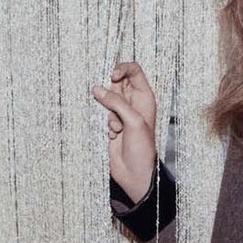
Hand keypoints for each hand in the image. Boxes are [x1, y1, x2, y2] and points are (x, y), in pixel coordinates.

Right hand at [91, 60, 158, 203]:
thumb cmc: (142, 148)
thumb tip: (97, 89)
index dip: (122, 69)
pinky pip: (103, 114)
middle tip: (112, 108)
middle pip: (118, 83)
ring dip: (109, 112)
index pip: (134, 71)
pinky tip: (114, 136)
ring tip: (117, 128)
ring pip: (107, 99)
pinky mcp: (112, 124)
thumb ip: (116, 102)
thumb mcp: (133, 121)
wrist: (135, 172)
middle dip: (111, 94)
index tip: (111, 77)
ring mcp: (122, 113)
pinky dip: (106, 123)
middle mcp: (134, 103)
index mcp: (145, 97)